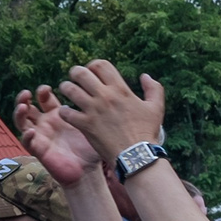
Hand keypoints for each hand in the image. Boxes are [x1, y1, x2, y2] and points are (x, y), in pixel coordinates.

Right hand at [14, 88, 104, 186]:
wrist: (88, 171)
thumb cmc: (90, 147)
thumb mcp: (89, 124)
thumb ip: (87, 110)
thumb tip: (94, 92)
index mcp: (57, 114)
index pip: (44, 98)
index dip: (42, 91)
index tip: (47, 88)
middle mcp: (45, 124)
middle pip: (27, 107)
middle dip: (24, 98)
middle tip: (26, 93)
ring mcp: (40, 136)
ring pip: (21, 122)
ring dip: (18, 113)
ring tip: (22, 107)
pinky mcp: (38, 150)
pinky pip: (27, 142)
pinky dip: (26, 136)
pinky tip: (31, 131)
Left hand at [54, 61, 168, 162]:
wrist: (136, 156)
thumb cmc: (147, 132)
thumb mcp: (156, 108)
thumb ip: (154, 88)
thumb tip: (145, 76)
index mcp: (120, 89)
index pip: (100, 65)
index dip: (93, 65)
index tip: (91, 72)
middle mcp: (105, 96)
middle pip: (81, 73)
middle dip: (75, 73)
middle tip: (74, 78)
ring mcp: (93, 110)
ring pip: (69, 90)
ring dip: (66, 88)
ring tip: (67, 91)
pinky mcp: (85, 125)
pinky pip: (66, 113)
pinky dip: (64, 111)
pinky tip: (68, 113)